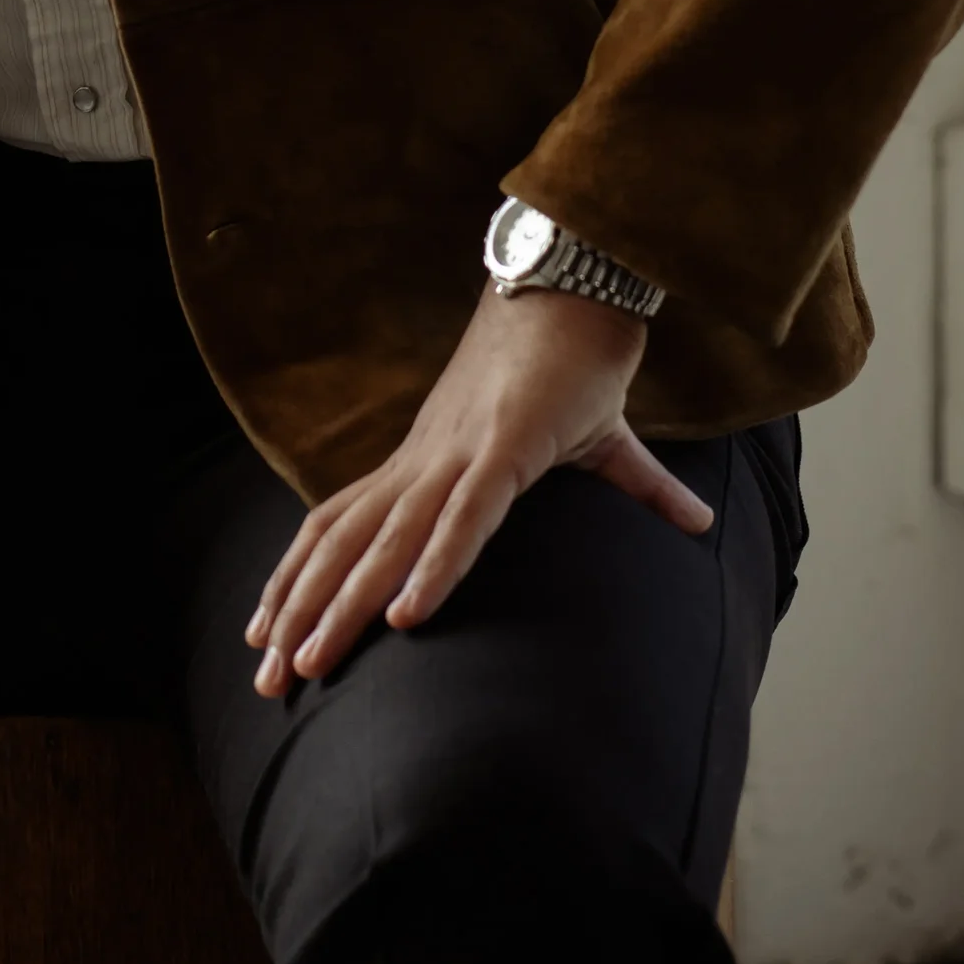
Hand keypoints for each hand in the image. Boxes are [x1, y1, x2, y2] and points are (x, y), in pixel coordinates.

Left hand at [245, 283, 713, 695]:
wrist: (583, 282)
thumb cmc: (577, 356)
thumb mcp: (596, 441)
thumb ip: (638, 488)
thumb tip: (699, 522)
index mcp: (430, 459)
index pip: (343, 522)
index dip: (301, 576)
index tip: (264, 630)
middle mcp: (428, 459)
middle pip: (344, 544)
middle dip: (301, 613)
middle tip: (264, 680)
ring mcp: (460, 452)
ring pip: (386, 539)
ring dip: (343, 604)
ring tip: (306, 663)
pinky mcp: (507, 447)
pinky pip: (464, 517)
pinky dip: (434, 565)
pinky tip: (406, 615)